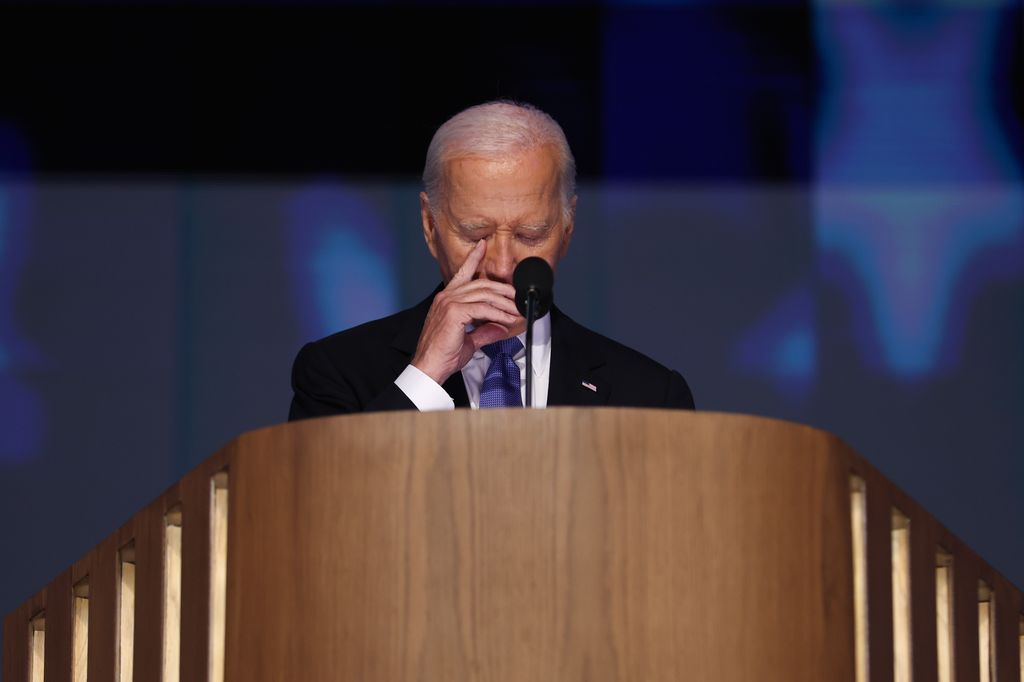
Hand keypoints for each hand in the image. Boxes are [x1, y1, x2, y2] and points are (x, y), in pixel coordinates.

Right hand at [411, 240, 523, 383]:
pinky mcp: (455, 313)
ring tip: (518, 310)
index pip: (463, 272)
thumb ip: (484, 331)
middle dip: (503, 288)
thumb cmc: (443, 355)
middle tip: (518, 296)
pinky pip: (483, 309)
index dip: (474, 258)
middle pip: (481, 283)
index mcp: (447, 298)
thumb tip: (500, 327)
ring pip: (485, 295)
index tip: (483, 246)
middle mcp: (447, 296)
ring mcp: (449, 303)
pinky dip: (499, 314)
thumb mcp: (469, 340)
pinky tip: (508, 320)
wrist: (430, 367)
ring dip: (505, 303)